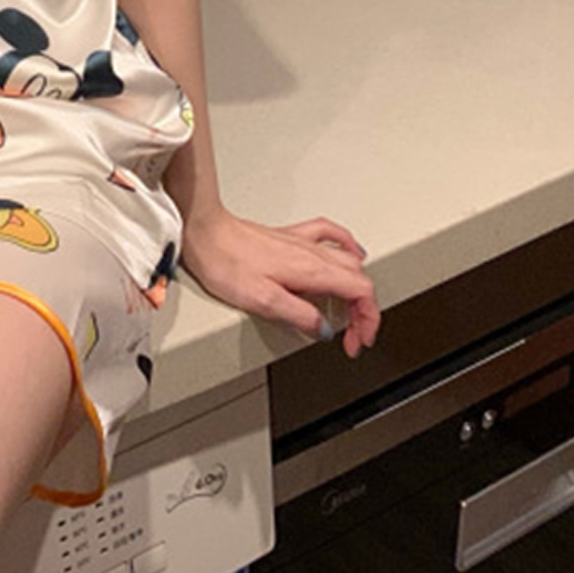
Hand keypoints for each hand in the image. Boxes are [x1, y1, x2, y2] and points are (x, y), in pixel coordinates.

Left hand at [178, 206, 379, 358]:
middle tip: (350, 334)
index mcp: (311, 270)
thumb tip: (323, 329)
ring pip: (348, 260)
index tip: (357, 340)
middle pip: (359, 278)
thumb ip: (299, 316)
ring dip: (357, 286)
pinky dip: (347, 245)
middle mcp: (311, 253)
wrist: (205, 232)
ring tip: (351, 308)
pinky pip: (330, 234)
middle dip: (363, 310)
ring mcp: (301, 242)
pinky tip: (349, 252)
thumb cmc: (226, 263)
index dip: (368, 319)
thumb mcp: (263, 301)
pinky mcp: (289, 237)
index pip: (362, 291)